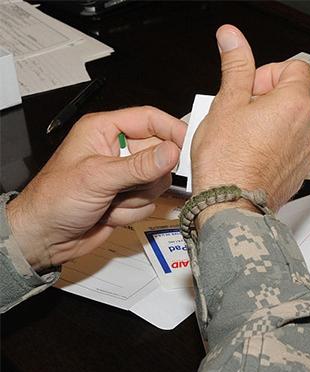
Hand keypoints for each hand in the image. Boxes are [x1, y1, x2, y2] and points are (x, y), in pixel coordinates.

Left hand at [6, 107, 186, 270]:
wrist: (43, 238)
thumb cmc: (53, 200)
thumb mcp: (98, 177)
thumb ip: (139, 165)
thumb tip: (172, 152)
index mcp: (103, 130)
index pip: (149, 120)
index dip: (172, 130)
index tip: (189, 146)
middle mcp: (116, 150)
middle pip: (160, 153)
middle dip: (148, 176)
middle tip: (132, 184)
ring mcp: (124, 175)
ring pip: (157, 182)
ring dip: (137, 198)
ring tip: (110, 201)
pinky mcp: (128, 197)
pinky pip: (150, 203)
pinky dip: (131, 212)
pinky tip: (108, 213)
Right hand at [191, 25, 309, 212]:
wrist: (231, 205)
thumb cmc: (227, 161)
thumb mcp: (226, 103)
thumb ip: (235, 67)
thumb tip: (233, 39)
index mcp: (294, 104)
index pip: (296, 68)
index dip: (269, 73)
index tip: (249, 87)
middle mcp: (308, 127)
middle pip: (292, 96)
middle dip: (266, 98)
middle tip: (238, 112)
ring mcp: (306, 151)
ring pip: (290, 123)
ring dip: (269, 123)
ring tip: (240, 136)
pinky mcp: (299, 171)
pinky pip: (289, 148)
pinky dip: (273, 146)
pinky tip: (249, 154)